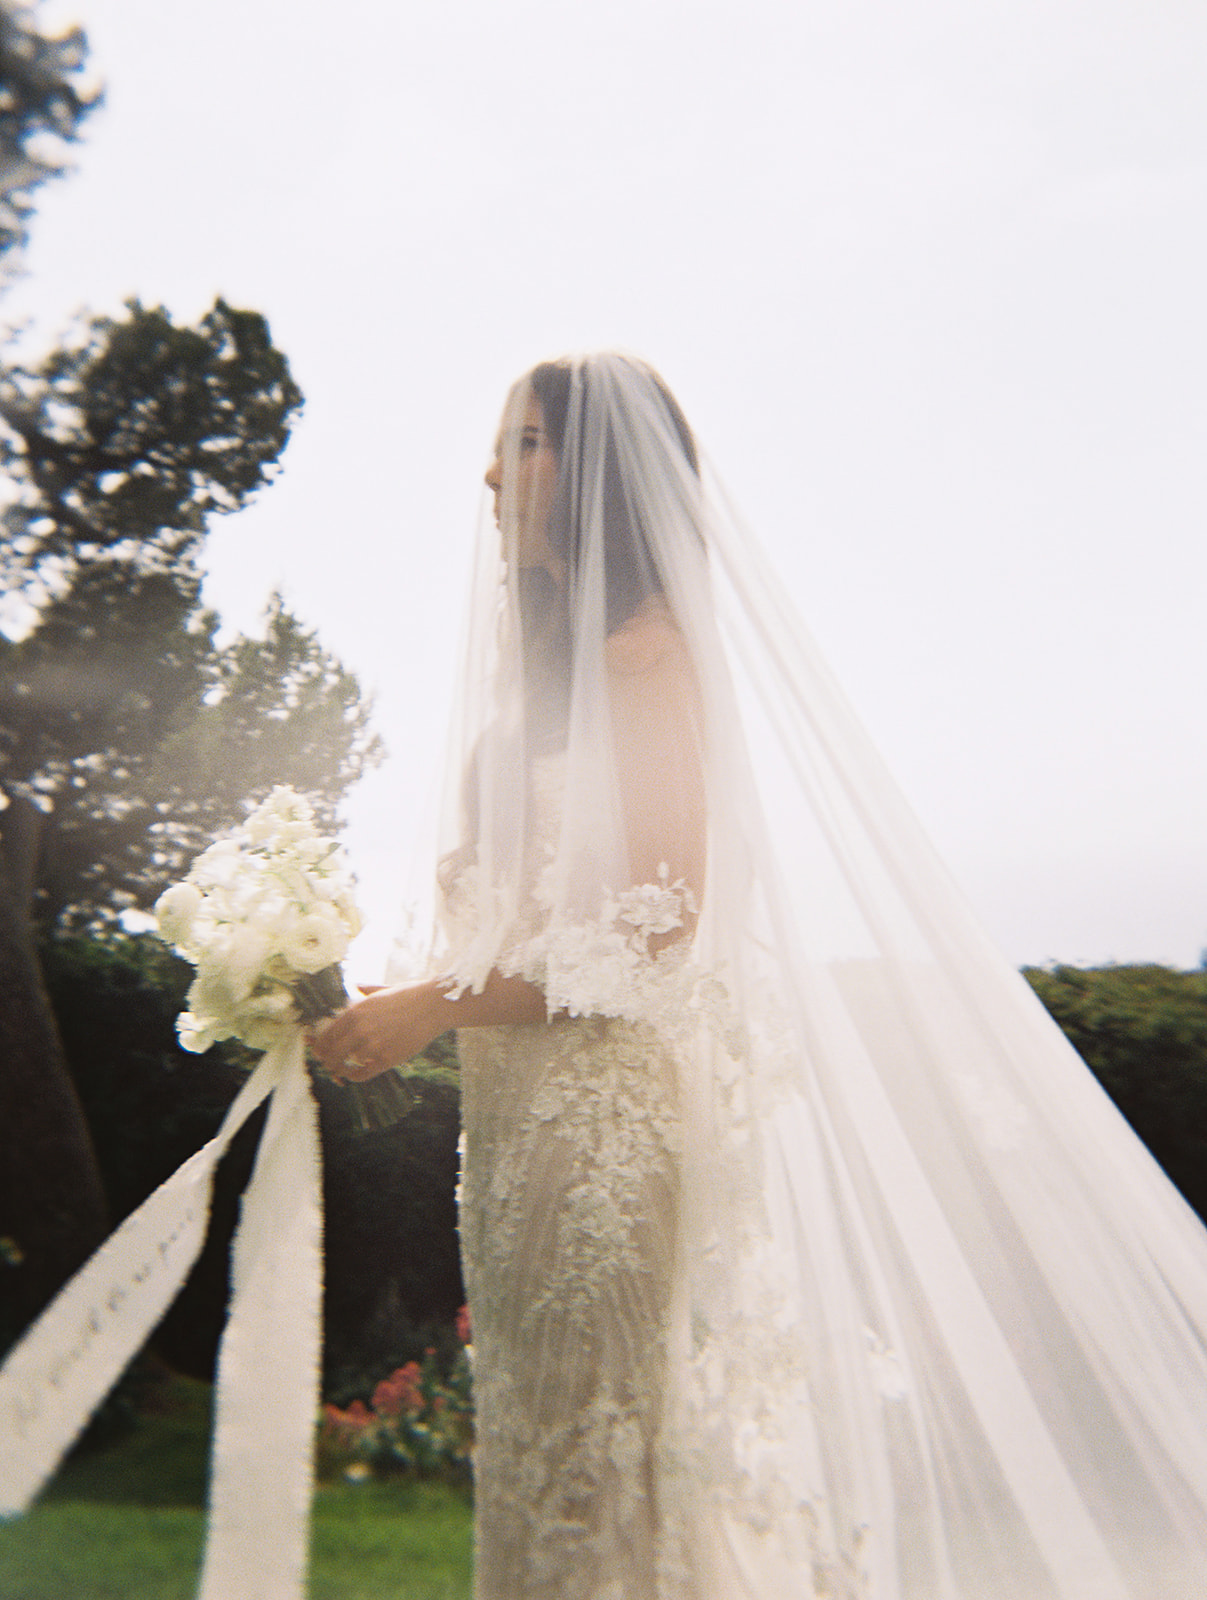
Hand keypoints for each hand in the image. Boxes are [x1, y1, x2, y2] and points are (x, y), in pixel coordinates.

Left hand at [309, 981, 442, 1081]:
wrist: (435, 1005)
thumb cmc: (411, 995)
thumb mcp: (383, 989)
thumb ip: (366, 989)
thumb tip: (355, 986)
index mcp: (356, 1011)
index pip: (327, 1034)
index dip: (319, 1045)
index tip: (317, 1049)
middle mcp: (360, 1029)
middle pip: (332, 1052)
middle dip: (326, 1060)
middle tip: (326, 1063)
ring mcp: (373, 1046)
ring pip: (345, 1064)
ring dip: (340, 1069)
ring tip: (338, 1071)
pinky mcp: (387, 1059)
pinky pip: (363, 1074)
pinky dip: (354, 1077)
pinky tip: (352, 1075)